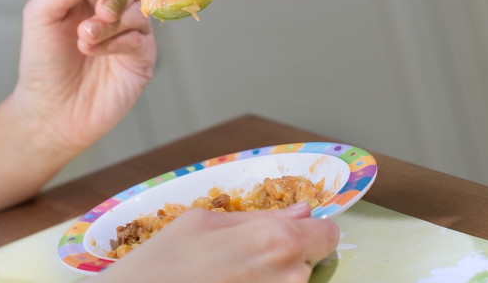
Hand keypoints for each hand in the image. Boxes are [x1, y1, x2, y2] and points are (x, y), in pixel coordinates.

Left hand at [13, 0, 155, 155]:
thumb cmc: (42, 62)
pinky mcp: (143, 58)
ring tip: (84, 39)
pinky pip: (141, 37)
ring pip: (140, 8)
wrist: (47, 111)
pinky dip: (116, 42)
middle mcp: (118, 5)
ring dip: (111, 22)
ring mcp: (133, 31)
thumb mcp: (43, 13)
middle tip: (98, 13)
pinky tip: (94, 52)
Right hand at [103, 203, 339, 282]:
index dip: (310, 230)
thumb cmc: (160, 266)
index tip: (292, 232)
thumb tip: (301, 211)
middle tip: (241, 260)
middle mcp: (288, 277)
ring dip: (269, 279)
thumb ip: (259, 217)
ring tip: (227, 278)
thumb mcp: (202, 222)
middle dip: (284, 257)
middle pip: (307, 262)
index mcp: (277, 240)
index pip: (327, 234)